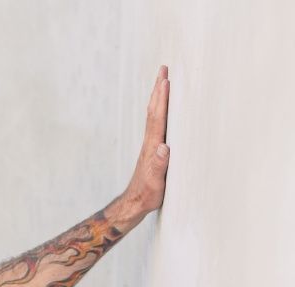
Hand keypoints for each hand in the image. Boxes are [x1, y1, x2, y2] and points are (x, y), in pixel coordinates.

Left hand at [121, 65, 170, 217]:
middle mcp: (151, 142)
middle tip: (164, 68)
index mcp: (153, 147)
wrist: (134, 203)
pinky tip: (164, 108)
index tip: (166, 80)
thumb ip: (159, 166)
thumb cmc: (147, 195)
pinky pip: (157, 124)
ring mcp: (151, 145)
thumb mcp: (156, 184)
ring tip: (163, 80)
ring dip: (158, 97)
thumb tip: (164, 148)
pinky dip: (161, 110)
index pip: (158, 119)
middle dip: (158, 90)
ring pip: (154, 115)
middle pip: (154, 111)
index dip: (162, 100)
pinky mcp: (153, 150)